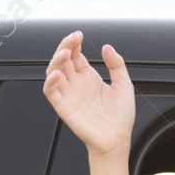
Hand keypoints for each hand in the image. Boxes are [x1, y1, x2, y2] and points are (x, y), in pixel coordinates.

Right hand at [43, 30, 133, 157]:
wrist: (117, 140)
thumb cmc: (121, 117)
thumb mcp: (124, 84)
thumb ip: (116, 64)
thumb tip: (106, 47)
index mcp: (89, 78)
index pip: (75, 55)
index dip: (74, 43)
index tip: (79, 35)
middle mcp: (77, 84)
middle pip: (63, 60)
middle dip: (65, 46)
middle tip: (72, 39)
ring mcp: (69, 95)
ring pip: (53, 72)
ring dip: (55, 60)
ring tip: (64, 53)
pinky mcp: (63, 107)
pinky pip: (50, 92)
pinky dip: (50, 82)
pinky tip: (57, 73)